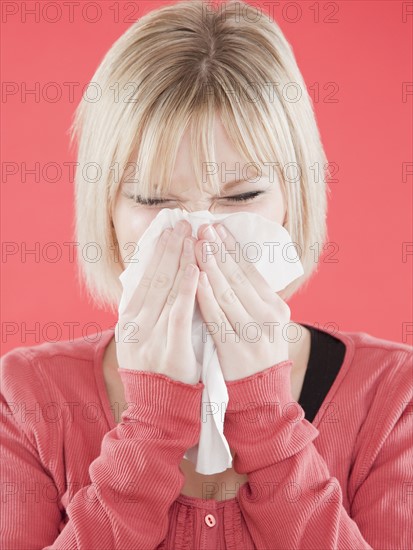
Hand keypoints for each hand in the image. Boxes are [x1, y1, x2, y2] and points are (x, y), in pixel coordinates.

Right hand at [115, 220, 201, 384]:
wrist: (157, 412)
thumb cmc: (156, 371)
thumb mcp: (141, 338)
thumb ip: (147, 311)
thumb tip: (155, 278)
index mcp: (129, 320)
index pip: (144, 278)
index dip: (157, 252)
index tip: (169, 229)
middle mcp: (136, 326)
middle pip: (155, 279)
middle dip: (171, 248)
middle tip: (183, 223)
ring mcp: (151, 339)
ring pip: (167, 291)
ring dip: (180, 260)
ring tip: (192, 236)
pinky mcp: (170, 352)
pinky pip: (179, 315)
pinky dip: (187, 290)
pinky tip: (196, 269)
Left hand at [194, 223, 290, 381]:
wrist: (262, 397)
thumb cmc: (259, 354)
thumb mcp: (266, 323)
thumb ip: (252, 297)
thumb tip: (231, 263)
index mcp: (277, 308)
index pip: (252, 271)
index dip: (233, 247)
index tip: (218, 227)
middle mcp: (268, 317)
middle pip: (238, 277)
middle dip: (219, 249)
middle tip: (203, 227)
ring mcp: (252, 333)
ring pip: (227, 292)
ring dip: (210, 265)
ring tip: (197, 243)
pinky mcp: (234, 349)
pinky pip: (216, 317)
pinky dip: (205, 295)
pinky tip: (195, 277)